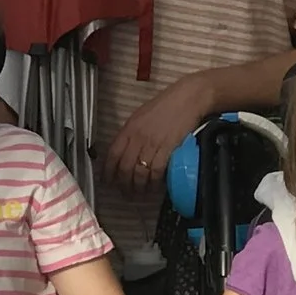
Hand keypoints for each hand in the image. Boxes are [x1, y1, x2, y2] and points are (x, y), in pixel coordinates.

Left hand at [103, 73, 215, 193]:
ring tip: (139, 195)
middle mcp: (137, 137)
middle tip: (125, 194)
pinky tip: (153, 187)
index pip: (112, 154)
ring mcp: (152, 144)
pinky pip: (156, 172)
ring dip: (138, 188)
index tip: (107, 182)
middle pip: (124, 168)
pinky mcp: (168, 149)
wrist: (188, 99)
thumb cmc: (166, 106)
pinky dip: (153, 183)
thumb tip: (126, 151)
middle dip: (123, 185)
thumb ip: (132, 133)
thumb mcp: (141, 116)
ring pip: (139, 173)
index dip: (108, 171)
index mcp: (129, 129)